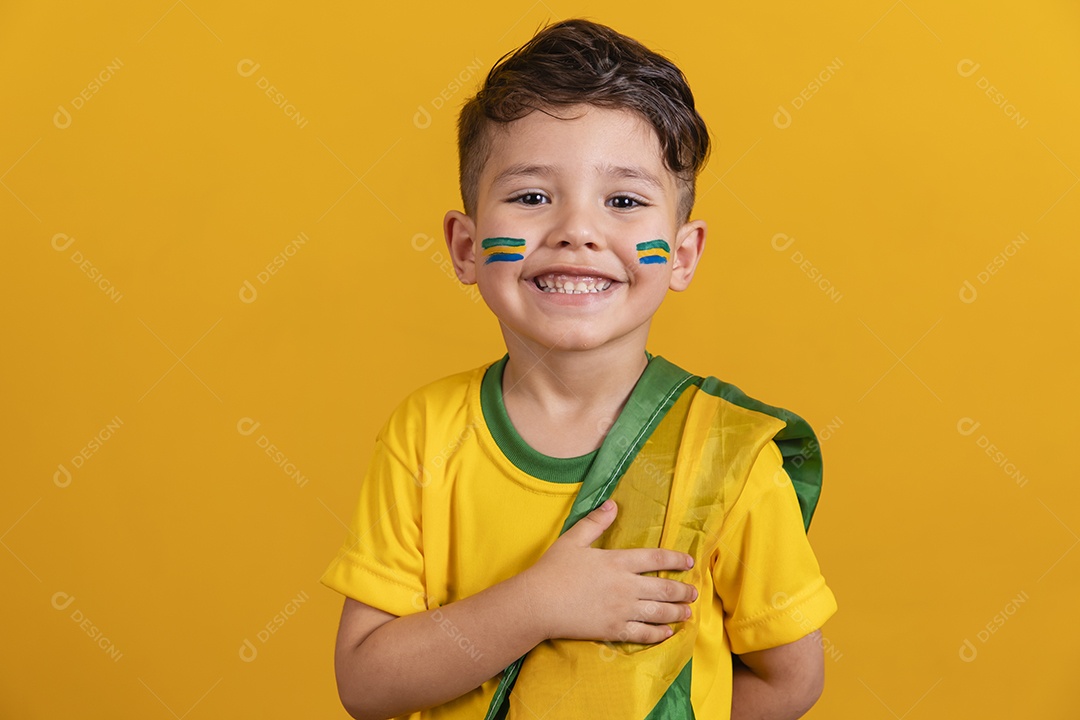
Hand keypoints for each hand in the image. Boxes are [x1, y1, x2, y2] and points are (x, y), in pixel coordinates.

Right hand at [522, 500, 697, 643]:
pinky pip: (644, 634)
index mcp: (617, 561)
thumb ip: (595, 522)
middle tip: (694, 592)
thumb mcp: (573, 539)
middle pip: (664, 589)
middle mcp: (625, 586)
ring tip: (688, 612)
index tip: (689, 561)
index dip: (675, 559)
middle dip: (683, 591)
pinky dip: (659, 634)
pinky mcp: (613, 630)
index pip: (655, 559)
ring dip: (677, 612)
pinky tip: (667, 633)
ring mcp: (621, 610)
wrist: (538, 604)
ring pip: (659, 613)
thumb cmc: (553, 570)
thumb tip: (612, 503)